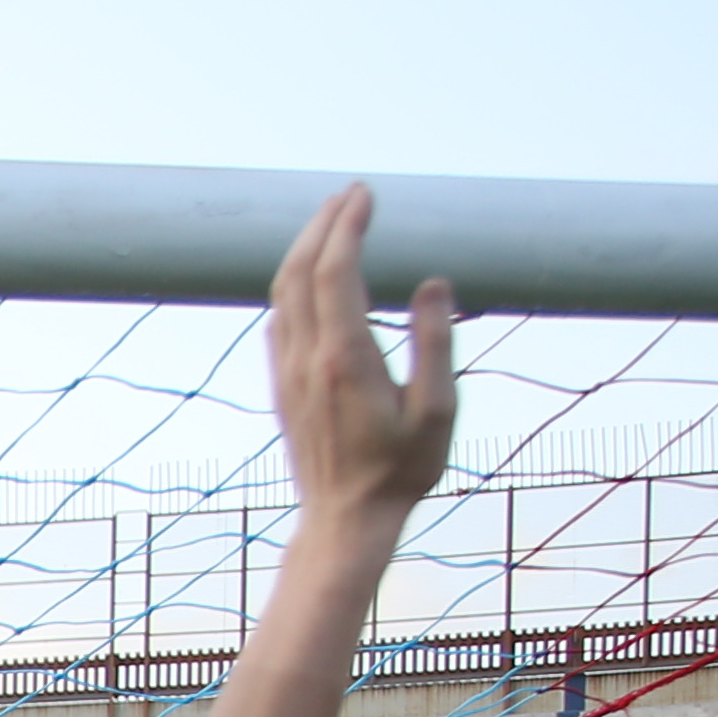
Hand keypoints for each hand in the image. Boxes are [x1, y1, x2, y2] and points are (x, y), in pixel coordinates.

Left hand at [267, 186, 454, 537]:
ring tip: (331, 224)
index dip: (347, 226)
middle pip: (301, 272)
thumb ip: (436, 343)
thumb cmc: (400, 471)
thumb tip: (431, 285)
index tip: (364, 196)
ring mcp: (289, 374)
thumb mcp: (438, 409)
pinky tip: (311, 280)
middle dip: (322, 225)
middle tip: (349, 195)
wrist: (344, 521)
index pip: (336, 272)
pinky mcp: (283, 389)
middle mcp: (307, 359)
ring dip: (304, 251)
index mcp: (345, 357)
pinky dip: (293, 287)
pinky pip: (279, 322)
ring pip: (282, 294)